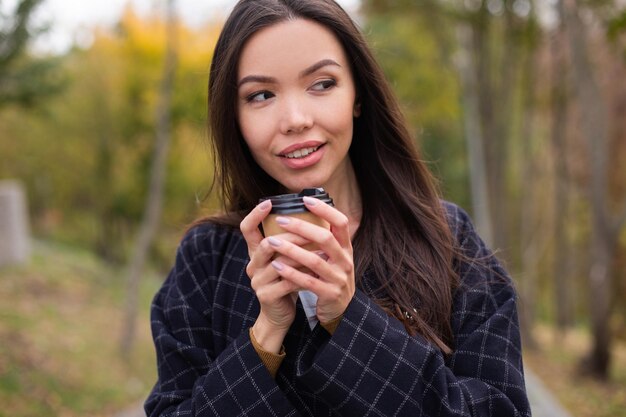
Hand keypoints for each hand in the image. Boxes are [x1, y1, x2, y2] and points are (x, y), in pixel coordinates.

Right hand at [240, 200, 308, 351]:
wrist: (278, 314)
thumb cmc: (285, 281)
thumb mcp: (284, 259)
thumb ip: (289, 242)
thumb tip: (309, 216)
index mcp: (255, 253)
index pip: (247, 229)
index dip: (255, 215)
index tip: (269, 202)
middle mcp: (252, 264)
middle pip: (266, 243)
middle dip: (291, 236)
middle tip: (311, 231)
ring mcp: (257, 281)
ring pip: (279, 262)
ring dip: (302, 255)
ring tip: (322, 250)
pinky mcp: (266, 295)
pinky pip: (287, 281)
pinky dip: (304, 275)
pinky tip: (317, 271)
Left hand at [266, 196, 354, 323]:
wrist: (340, 311)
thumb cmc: (331, 278)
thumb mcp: (334, 258)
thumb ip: (325, 240)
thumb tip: (307, 212)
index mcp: (346, 248)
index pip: (340, 222)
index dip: (325, 210)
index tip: (305, 199)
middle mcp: (346, 261)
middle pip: (325, 238)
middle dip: (301, 227)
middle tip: (280, 220)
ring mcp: (339, 278)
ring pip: (314, 260)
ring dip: (291, 250)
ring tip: (271, 242)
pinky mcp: (330, 294)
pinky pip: (308, 281)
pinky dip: (291, 273)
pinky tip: (276, 266)